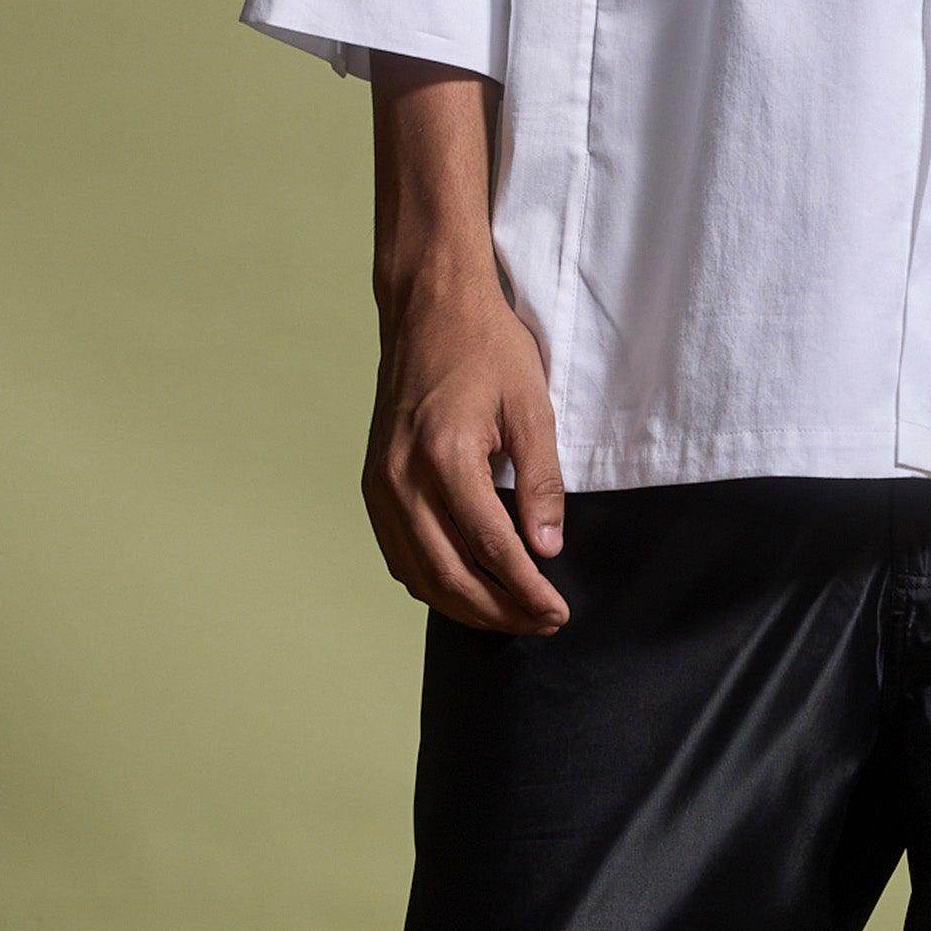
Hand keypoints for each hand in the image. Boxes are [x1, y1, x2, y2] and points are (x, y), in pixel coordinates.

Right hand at [363, 262, 571, 632]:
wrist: (428, 307)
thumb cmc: (486, 348)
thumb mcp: (531, 408)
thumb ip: (540, 482)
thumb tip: (547, 550)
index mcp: (445, 457)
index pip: (491, 548)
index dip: (526, 589)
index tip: (557, 611)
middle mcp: (401, 478)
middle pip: (450, 574)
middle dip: (499, 611)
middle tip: (542, 622)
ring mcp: (380, 483)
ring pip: (419, 574)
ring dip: (465, 606)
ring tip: (510, 615)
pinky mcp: (373, 483)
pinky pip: (398, 554)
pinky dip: (431, 582)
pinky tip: (466, 589)